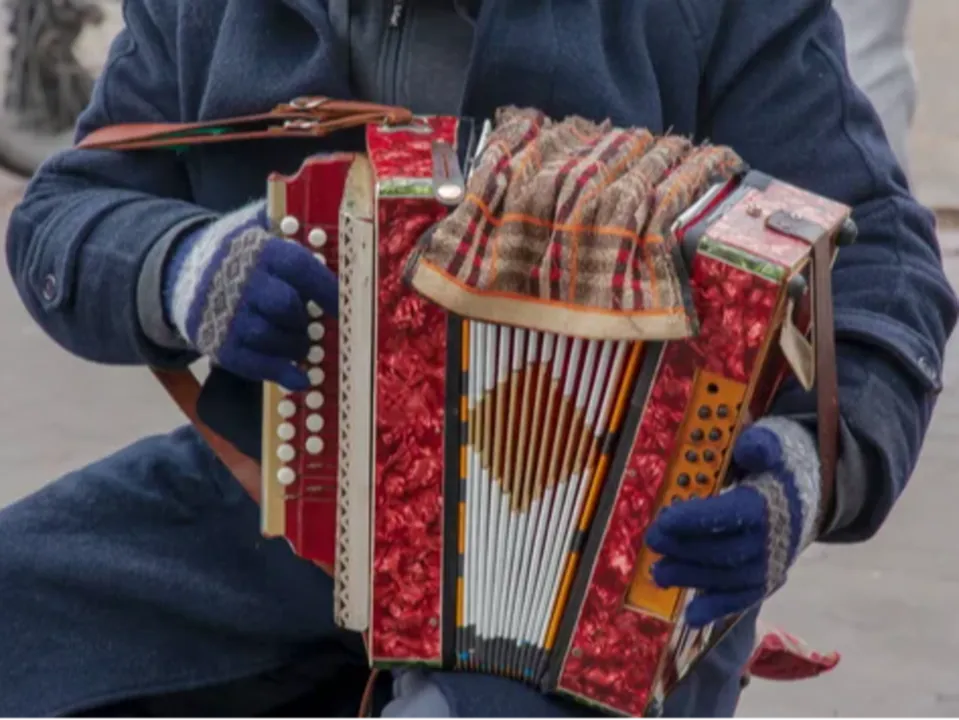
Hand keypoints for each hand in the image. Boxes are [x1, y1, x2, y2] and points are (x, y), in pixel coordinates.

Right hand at [164, 200, 336, 389]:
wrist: (176, 273)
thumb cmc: (233, 250)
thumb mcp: (253, 224)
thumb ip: (284, 218)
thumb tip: (324, 205)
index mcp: (257, 250)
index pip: (298, 267)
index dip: (327, 288)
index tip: (346, 303)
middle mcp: (241, 284)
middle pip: (285, 306)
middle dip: (307, 318)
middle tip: (320, 324)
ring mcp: (227, 317)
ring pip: (271, 337)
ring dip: (297, 345)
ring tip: (306, 343)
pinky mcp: (218, 344)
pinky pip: (252, 364)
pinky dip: (279, 373)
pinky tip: (300, 377)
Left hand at [645, 417, 821, 627]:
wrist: (807, 493)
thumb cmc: (777, 465)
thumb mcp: (772, 443)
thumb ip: (760, 445)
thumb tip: (750, 450)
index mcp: (768, 505)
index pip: (729, 515)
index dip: (695, 519)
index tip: (663, 519)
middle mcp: (772, 541)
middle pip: (723, 550)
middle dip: (684, 549)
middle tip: (652, 542)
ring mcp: (770, 565)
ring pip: (728, 578)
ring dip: (691, 578)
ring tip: (658, 573)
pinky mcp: (767, 580)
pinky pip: (742, 598)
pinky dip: (717, 609)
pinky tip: (691, 616)